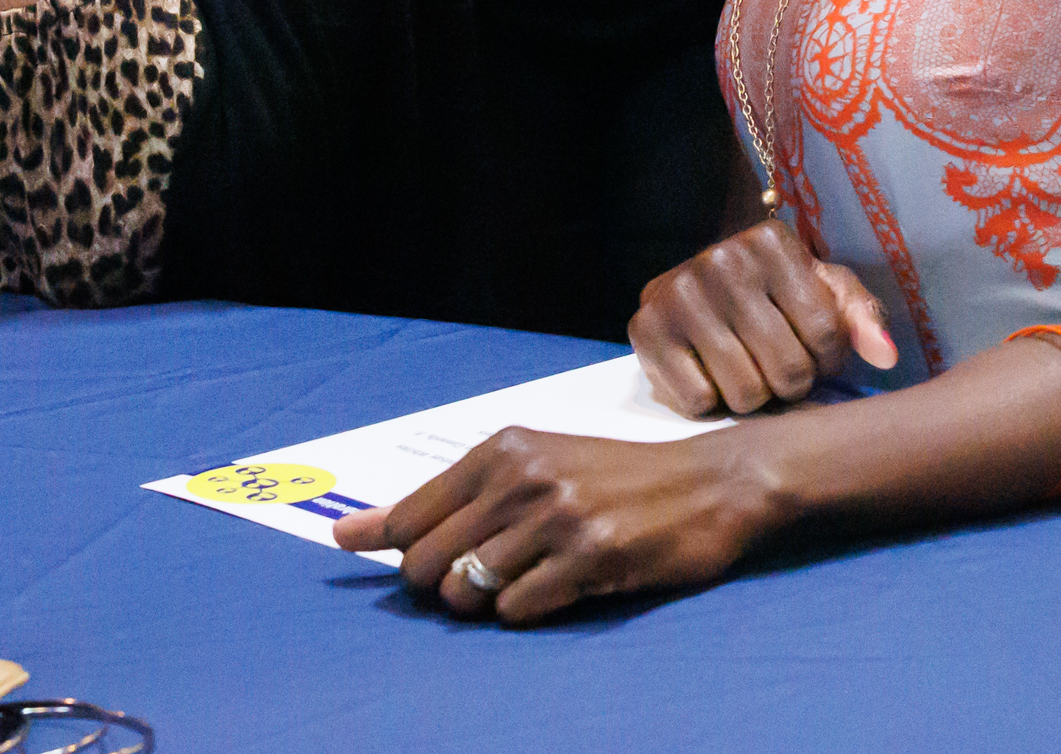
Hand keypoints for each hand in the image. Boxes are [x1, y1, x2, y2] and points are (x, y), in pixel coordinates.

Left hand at [330, 427, 783, 623]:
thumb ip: (446, 502)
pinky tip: (560, 586)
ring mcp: (556, 518)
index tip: (383, 556)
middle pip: (425, 563)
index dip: (395, 551)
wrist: (712, 483)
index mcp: (502, 450)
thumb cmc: (616, 479)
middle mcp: (522, 478)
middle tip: (483, 575)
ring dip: (487, 601)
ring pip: (466, 591)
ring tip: (529, 577)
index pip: (407, 517)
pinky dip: (528, 610)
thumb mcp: (532, 468)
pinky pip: (517, 610)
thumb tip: (349, 532)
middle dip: (441, 585)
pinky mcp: (590, 557)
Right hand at [630, 216, 898, 417]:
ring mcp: (677, 293)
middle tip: (780, 366)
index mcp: (772, 241)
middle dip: (792, 382)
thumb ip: (861, 317)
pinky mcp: (645, 329)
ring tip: (751, 370)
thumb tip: (886, 356)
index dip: (828, 360)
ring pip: (745, 393)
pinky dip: (711, 401)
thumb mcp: (823, 290)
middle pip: (787, 370)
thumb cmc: (775, 293)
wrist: (699, 286)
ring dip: (755, 396)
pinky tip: (712, 373)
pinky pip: (699, 401)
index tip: (815, 351)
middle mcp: (720, 259)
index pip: (826, 334)